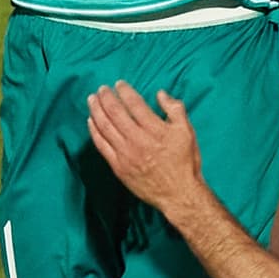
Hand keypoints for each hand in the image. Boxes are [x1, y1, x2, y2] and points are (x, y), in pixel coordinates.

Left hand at [87, 82, 203, 215]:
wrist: (178, 194)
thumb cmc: (185, 162)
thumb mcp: (187, 132)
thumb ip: (175, 110)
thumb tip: (161, 94)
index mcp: (155, 129)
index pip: (134, 104)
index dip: (124, 91)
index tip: (119, 84)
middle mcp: (137, 140)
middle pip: (115, 113)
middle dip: (106, 97)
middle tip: (102, 88)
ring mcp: (125, 154)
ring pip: (105, 127)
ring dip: (96, 110)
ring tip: (92, 99)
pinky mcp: (118, 167)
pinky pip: (101, 145)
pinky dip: (94, 131)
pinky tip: (91, 121)